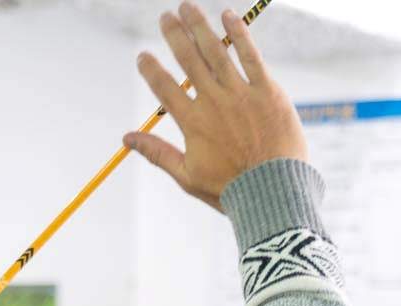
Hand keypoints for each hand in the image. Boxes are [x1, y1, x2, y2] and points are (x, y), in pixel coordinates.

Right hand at [125, 4, 307, 211]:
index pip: (164, 88)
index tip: (143, 56)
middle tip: (165, 16)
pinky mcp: (267, 91)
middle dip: (174, 35)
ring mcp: (241, 94)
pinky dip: (238, 34)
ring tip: (187, 7)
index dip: (151, 69)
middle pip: (188, 60)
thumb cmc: (229, 189)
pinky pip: (250, 56)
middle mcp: (213, 102)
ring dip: (199, 26)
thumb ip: (157, 153)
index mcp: (192, 123)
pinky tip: (227, 15)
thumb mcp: (187, 176)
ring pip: (216, 51)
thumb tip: (127, 138)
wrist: (273, 192)